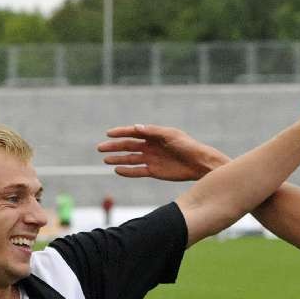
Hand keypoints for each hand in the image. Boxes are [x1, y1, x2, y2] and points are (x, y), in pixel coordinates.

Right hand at [97, 124, 229, 181]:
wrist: (199, 164)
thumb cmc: (187, 146)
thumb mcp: (171, 136)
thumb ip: (153, 132)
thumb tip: (136, 127)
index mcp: (154, 135)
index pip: (133, 132)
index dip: (120, 132)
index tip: (108, 133)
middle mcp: (150, 146)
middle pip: (128, 145)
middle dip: (114, 146)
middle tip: (100, 148)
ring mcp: (151, 159)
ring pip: (130, 158)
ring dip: (117, 158)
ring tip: (105, 160)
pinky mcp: (154, 171)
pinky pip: (137, 171)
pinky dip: (127, 171)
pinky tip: (117, 170)